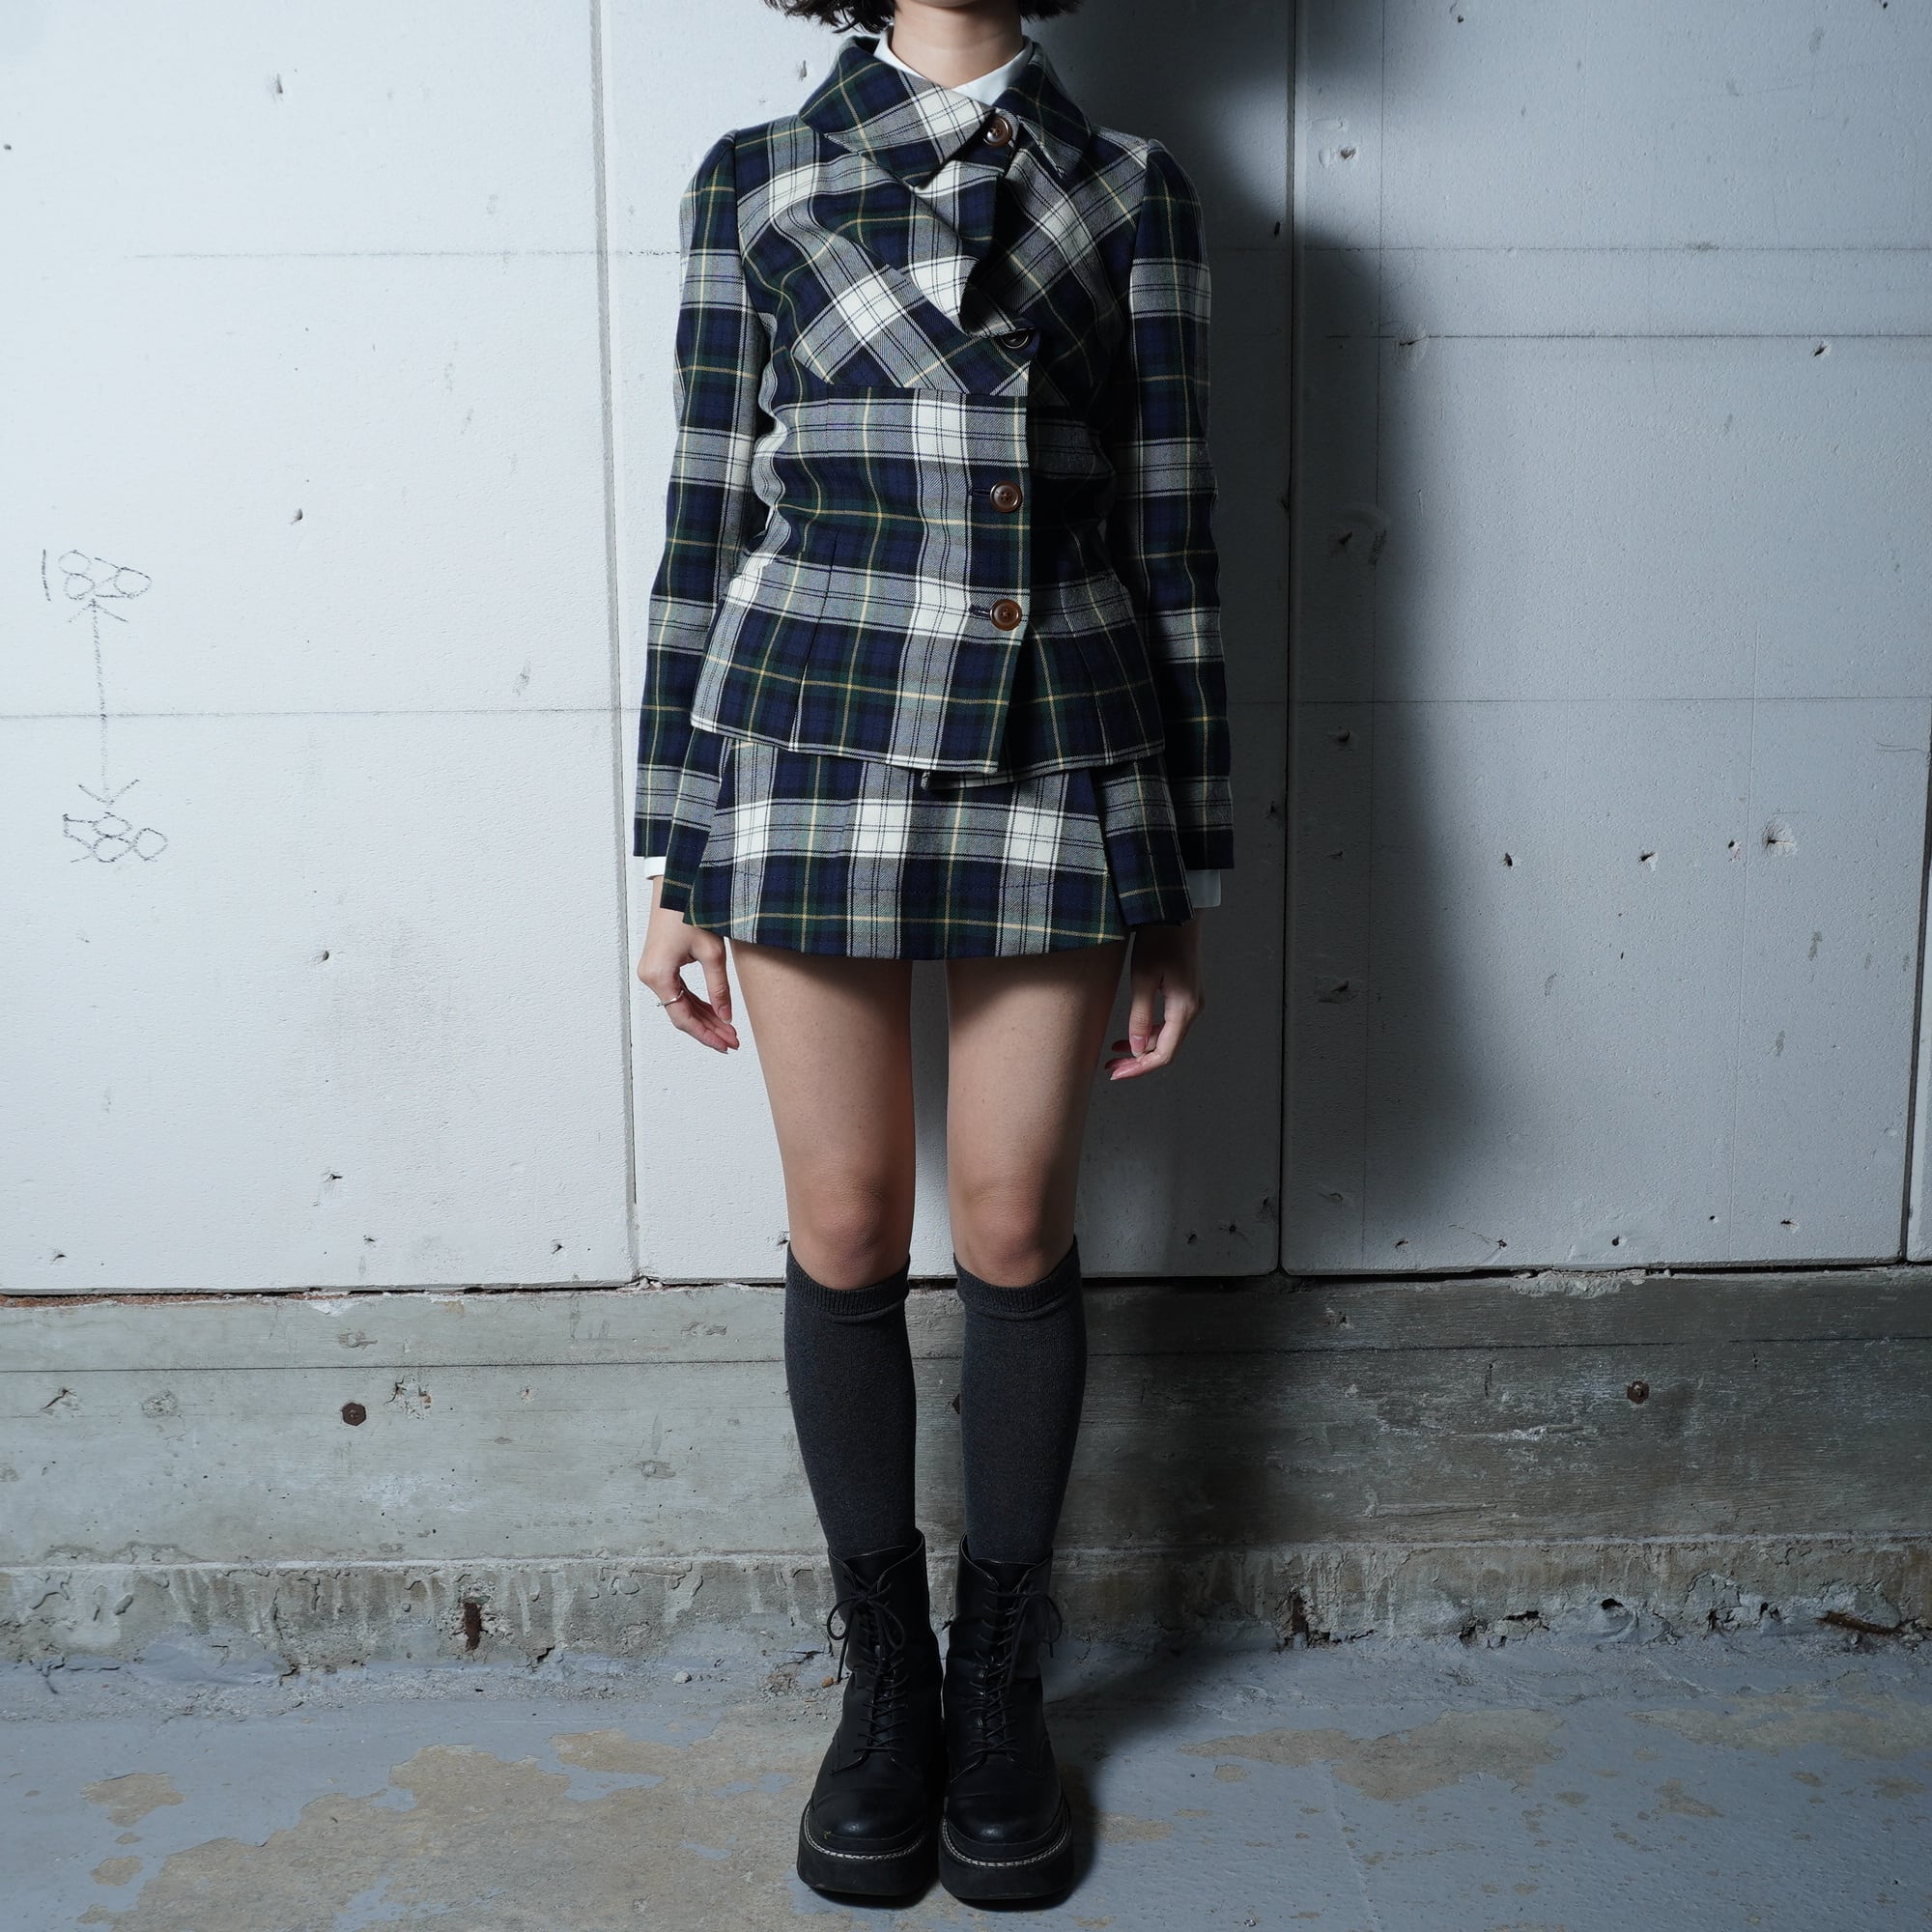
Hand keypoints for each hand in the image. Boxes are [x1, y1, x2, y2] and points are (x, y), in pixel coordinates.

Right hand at [636, 875, 740, 1052]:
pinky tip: (716, 1013)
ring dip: (704, 1019)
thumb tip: (726, 1016)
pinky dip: (698, 1004)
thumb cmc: (692, 911)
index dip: (706, 1034)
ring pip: (681, 1006)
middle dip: (708, 1029)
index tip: (726, 1045)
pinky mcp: (660, 966)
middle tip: (733, 1042)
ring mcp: (653, 972)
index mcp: (658, 976)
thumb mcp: (712, 952)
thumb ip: (719, 988)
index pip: (682, 1017)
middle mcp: (650, 977)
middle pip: (681, 1015)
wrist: (678, 884)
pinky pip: (679, 993)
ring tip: (729, 1031)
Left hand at [1104, 916, 1204, 1079]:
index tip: (1116, 1073)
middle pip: (1166, 1049)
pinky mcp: (1185, 995)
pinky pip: (1169, 1024)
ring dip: (1142, 1049)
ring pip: (1167, 1038)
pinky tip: (1130, 1036)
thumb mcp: (1143, 978)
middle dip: (1138, 1062)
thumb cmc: (1160, 939)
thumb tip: (1138, 1049)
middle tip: (1111, 1067)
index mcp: (1184, 1008)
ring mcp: (1191, 1002)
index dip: (1140, 1068)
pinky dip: (1150, 1034)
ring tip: (1115, 1053)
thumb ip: (1140, 1016)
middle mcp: (1192, 1009)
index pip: (1164, 1054)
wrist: (1177, 911)